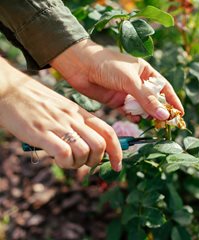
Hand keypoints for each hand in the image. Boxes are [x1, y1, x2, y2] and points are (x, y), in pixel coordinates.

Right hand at [0, 59, 121, 170]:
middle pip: (100, 145)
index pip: (108, 132)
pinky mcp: (41, 132)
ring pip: (85, 152)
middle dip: (96, 161)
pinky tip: (57, 159)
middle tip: (84, 163)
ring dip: (78, 164)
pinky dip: (64, 163)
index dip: (117, 151)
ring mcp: (58, 125)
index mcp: (79, 112)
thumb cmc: (34, 100)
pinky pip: (64, 153)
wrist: (8, 88)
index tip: (117, 165)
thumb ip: (74, 124)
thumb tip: (84, 146)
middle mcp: (73, 118)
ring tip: (67, 161)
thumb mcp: (61, 108)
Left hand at [50, 39, 183, 120]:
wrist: (80, 66)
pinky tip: (136, 119)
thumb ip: (147, 99)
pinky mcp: (116, 101)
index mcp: (145, 72)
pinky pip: (129, 112)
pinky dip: (133, 116)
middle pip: (154, 100)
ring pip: (142, 107)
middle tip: (167, 123)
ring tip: (153, 123)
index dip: (173, 100)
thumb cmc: (108, 66)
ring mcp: (127, 93)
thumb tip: (164, 115)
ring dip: (147, 115)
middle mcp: (138, 83)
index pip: (164, 88)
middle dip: (160, 111)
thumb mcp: (131, 81)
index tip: (180, 114)